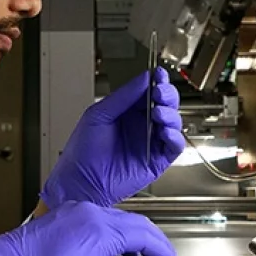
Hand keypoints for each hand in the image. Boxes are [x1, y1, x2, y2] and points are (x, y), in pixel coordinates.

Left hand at [41, 67, 184, 208]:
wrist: (81, 181)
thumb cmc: (84, 151)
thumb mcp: (99, 114)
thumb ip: (123, 96)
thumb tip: (144, 78)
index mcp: (128, 112)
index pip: (149, 92)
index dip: (157, 82)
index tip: (159, 75)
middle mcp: (142, 125)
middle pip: (166, 105)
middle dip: (167, 96)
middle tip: (160, 92)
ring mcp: (151, 142)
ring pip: (173, 123)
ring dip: (170, 115)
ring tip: (158, 113)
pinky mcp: (157, 161)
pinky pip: (174, 146)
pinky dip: (174, 137)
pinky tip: (165, 132)